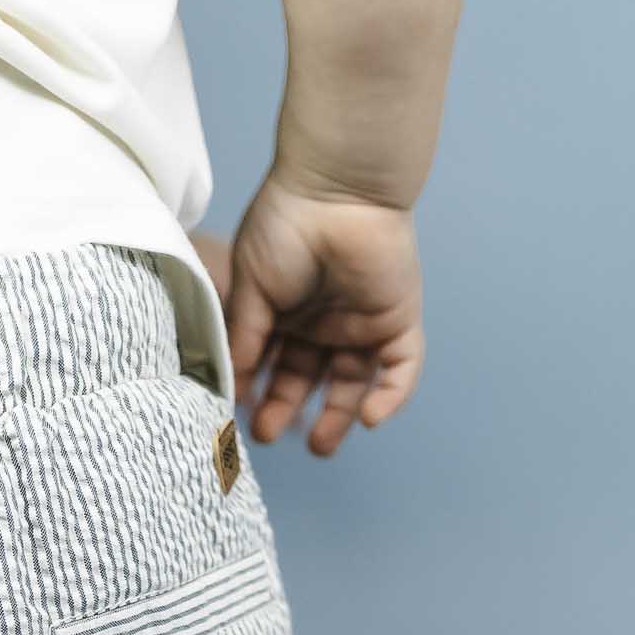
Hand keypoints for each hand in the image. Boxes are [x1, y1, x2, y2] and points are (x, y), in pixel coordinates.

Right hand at [193, 173, 424, 456]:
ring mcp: (361, 323)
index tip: (238, 415)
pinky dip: (390, 397)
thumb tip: (234, 384)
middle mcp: (322, 322)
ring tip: (320, 448)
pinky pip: (399, 368)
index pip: (271, 365)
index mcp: (285, 312)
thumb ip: (245, 336)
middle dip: (288, 410)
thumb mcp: (250, 286)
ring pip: (353, 383)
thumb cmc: (285, 224)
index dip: (257, 393)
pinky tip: (370, 420)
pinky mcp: (396, 320)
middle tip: (269, 435)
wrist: (335, 186)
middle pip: (308, 381)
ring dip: (339, 418)